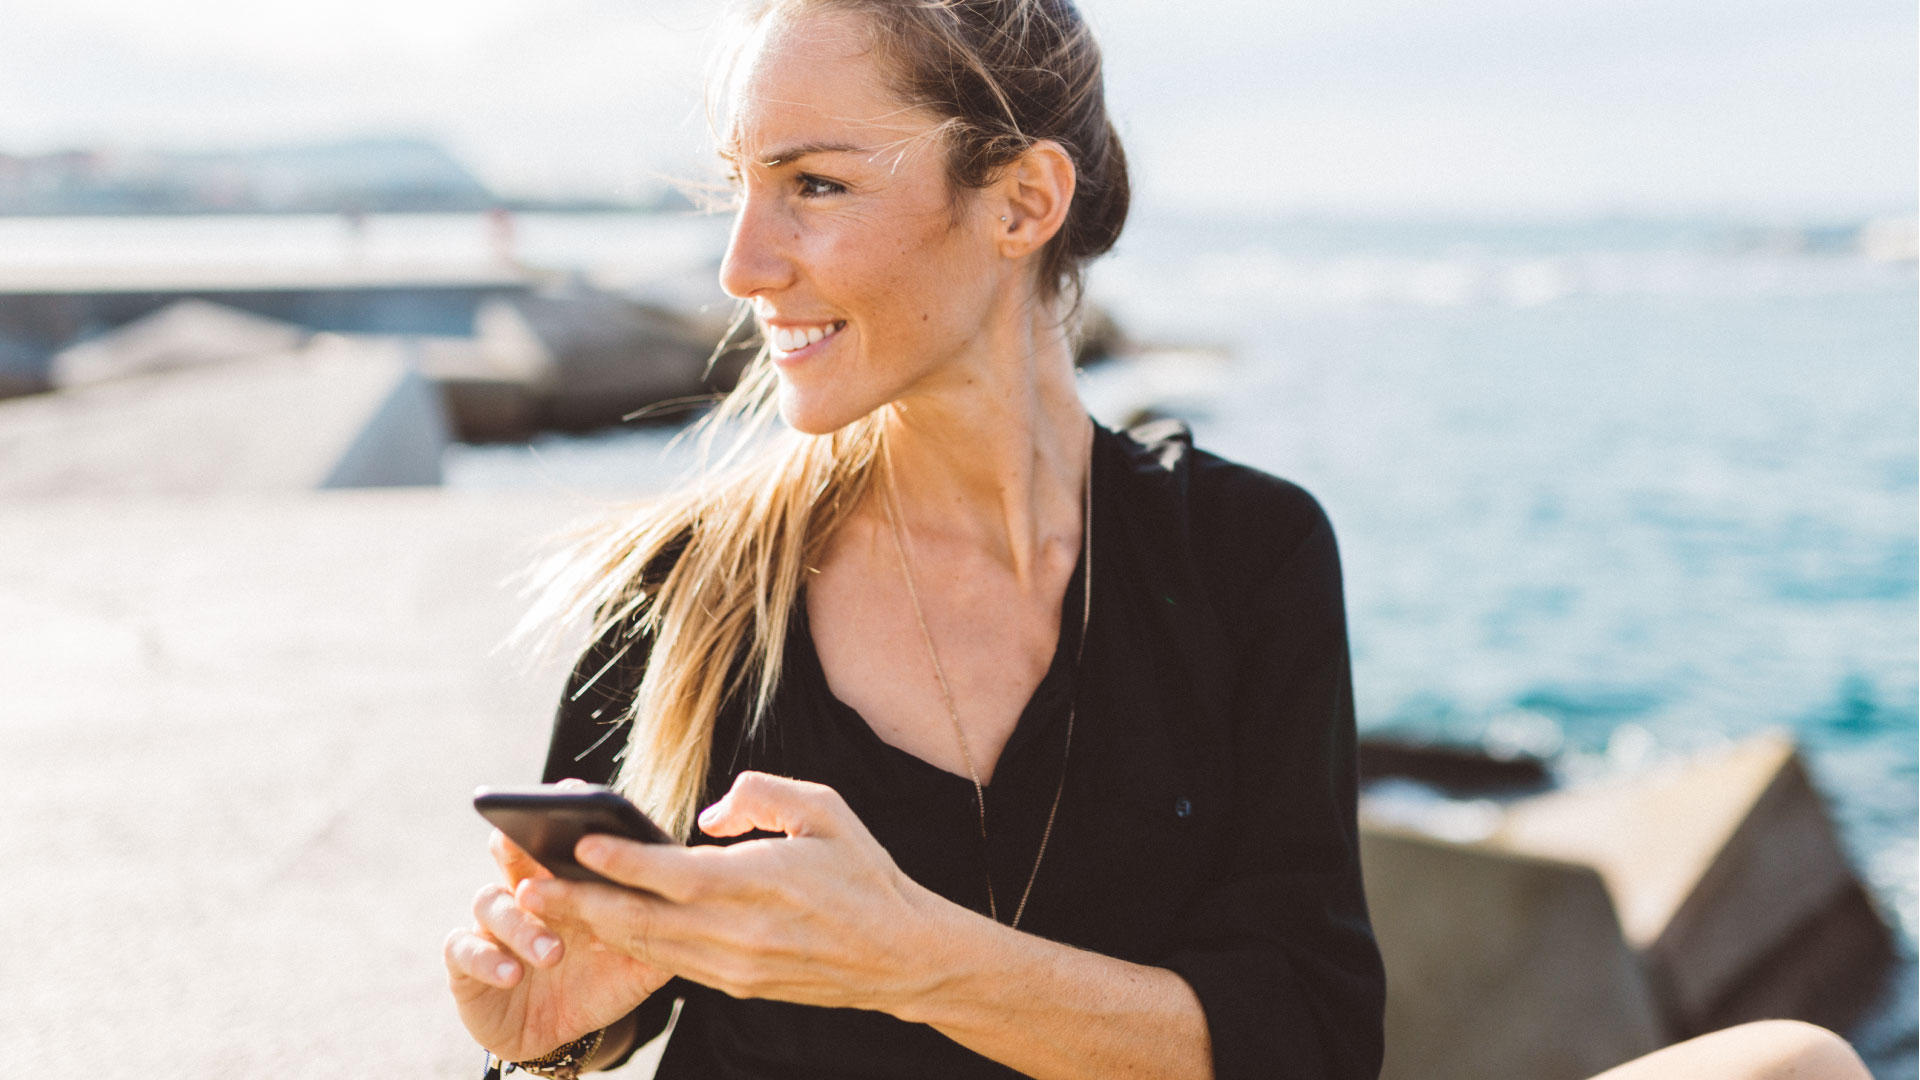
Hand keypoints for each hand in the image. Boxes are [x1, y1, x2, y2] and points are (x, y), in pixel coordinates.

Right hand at [444, 820, 673, 1060]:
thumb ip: (659, 930)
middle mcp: (525, 893)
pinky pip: (464, 950)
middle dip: (516, 840)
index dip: (565, 814)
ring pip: (492, 902)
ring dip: (522, 925)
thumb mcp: (635, 960)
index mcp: (566, 882)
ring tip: (552, 952)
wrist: (558, 1036)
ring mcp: (493, 925)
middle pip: (512, 852)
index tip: (574, 792)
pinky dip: (486, 958)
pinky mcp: (466, 962)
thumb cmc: (598, 982)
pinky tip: (511, 972)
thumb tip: (697, 901)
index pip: (562, 839)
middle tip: (522, 837)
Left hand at [518, 771, 949, 1014]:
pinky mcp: (736, 985)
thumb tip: (708, 814)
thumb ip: (764, 794)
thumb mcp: (827, 810)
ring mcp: (736, 966)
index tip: (579, 844)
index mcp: (764, 883)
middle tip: (527, 888)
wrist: (900, 955)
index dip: (623, 861)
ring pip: (649, 947)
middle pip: (645, 920)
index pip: (676, 874)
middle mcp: (743, 932)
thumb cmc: (865, 874)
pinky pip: (671, 964)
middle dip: (580, 904)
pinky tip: (600, 927)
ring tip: (545, 907)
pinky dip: (630, 946)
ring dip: (594, 928)